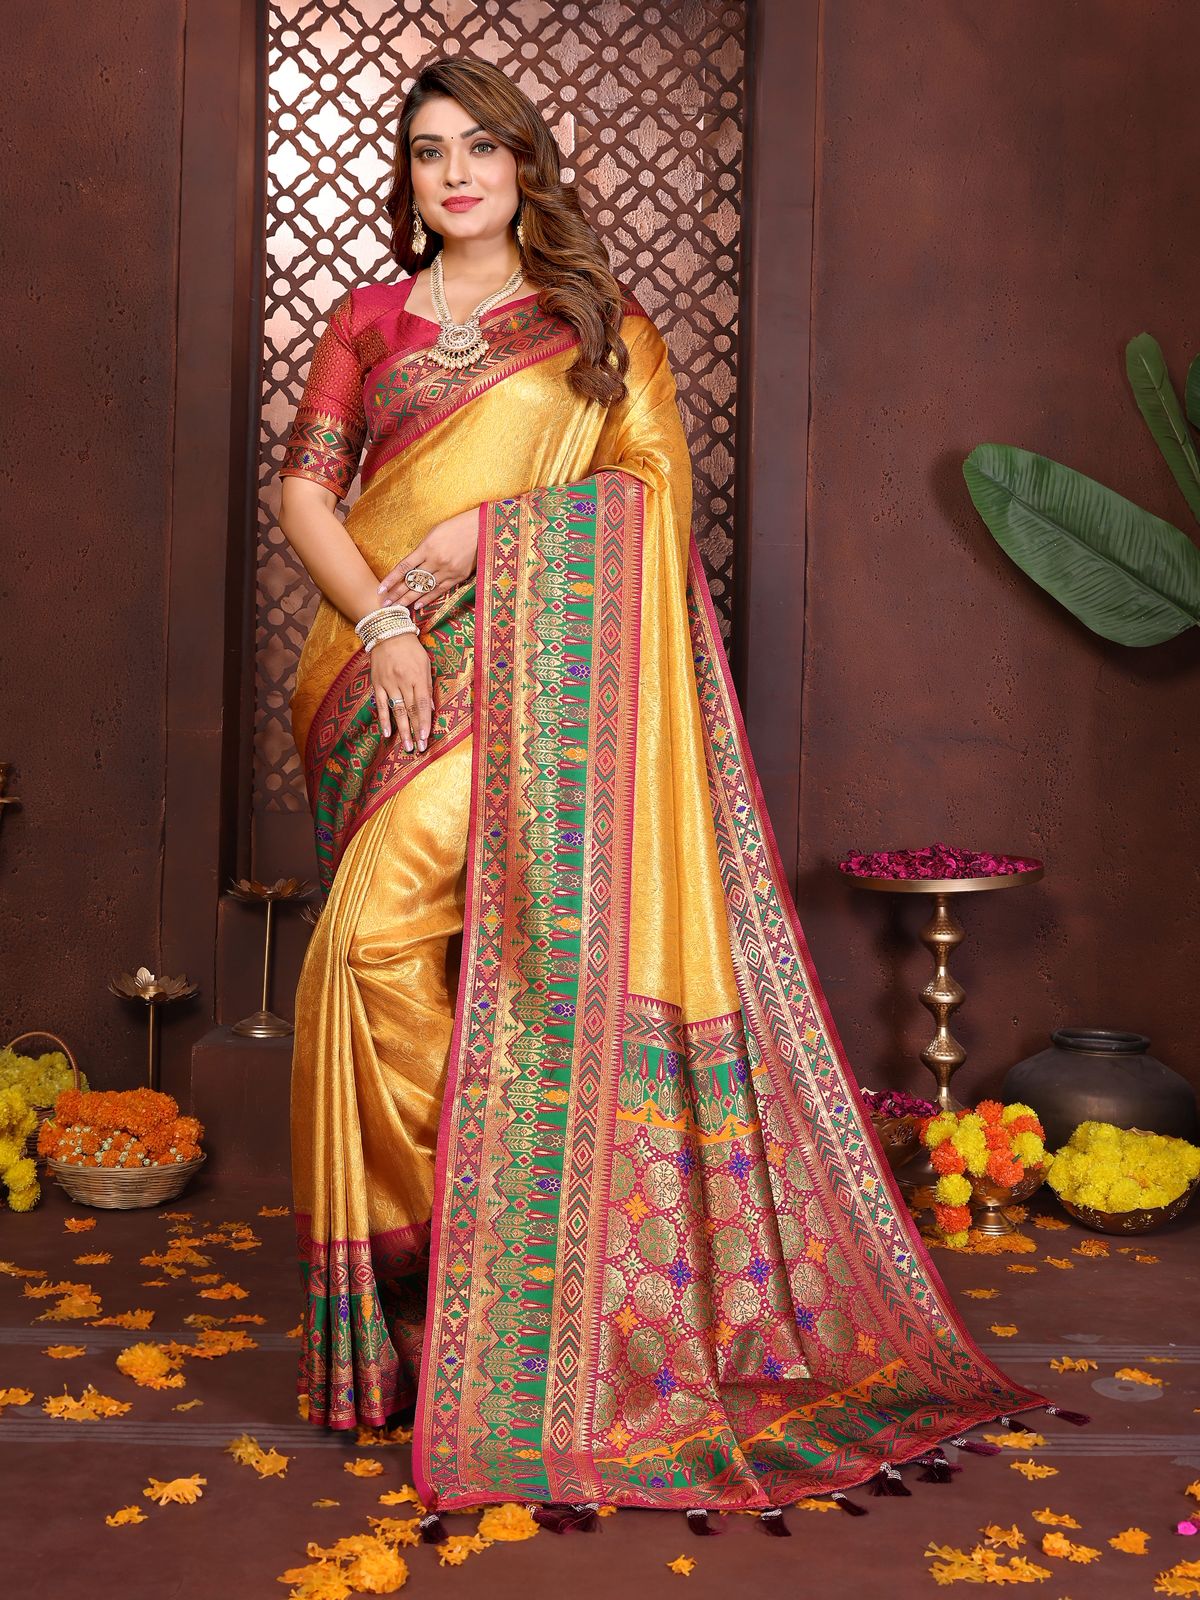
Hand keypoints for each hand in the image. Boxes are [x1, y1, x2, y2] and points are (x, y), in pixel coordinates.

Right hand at [370, 633, 432, 750]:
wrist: (387, 633)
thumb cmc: (411, 649)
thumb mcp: (425, 664)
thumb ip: (427, 686)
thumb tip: (430, 708)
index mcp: (417, 676)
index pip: (421, 704)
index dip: (424, 721)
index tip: (426, 737)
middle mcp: (402, 682)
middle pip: (410, 710)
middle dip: (415, 731)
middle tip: (419, 748)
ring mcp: (388, 684)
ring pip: (396, 711)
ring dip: (402, 730)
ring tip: (407, 746)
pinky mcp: (377, 684)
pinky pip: (380, 705)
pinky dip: (383, 720)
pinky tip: (387, 733)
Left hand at [376, 507, 478, 618]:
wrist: (481, 529)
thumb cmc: (455, 527)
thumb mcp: (433, 533)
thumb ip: (421, 550)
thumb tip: (409, 567)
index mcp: (427, 547)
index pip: (404, 567)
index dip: (391, 579)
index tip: (380, 589)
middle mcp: (436, 561)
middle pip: (412, 581)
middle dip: (397, 593)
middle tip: (385, 604)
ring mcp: (448, 570)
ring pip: (425, 589)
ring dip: (409, 599)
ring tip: (398, 608)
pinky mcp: (458, 576)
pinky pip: (440, 590)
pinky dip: (428, 599)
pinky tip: (417, 605)